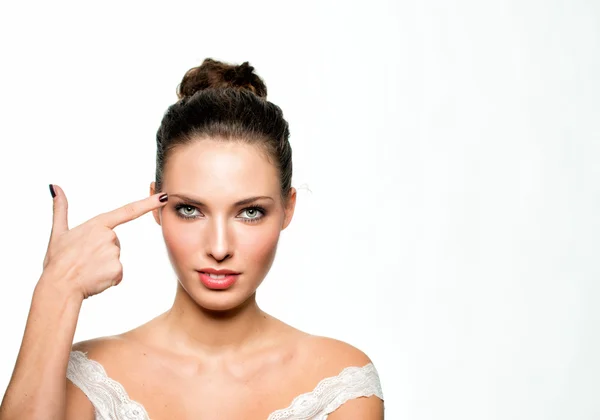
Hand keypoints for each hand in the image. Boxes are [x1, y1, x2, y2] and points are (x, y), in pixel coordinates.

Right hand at [41, 184, 167, 298]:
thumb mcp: (58, 233)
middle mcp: (108, 236)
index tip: (165, 197)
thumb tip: (55, 187)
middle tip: (84, 259)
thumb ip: (60, 209)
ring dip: (104, 265)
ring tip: (87, 269)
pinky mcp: (118, 269)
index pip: (127, 211)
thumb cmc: (58, 261)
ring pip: (116, 258)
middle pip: (115, 242)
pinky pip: (117, 273)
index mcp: (97, 224)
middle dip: (102, 252)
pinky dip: (108, 278)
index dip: (148, 203)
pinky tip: (95, 278)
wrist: (58, 286)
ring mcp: (114, 252)